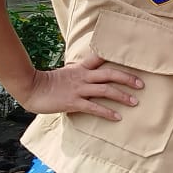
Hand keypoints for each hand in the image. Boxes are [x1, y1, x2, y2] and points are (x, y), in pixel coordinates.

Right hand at [18, 54, 143, 120]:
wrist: (30, 88)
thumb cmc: (47, 83)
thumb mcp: (65, 74)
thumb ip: (78, 74)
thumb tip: (89, 78)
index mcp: (80, 68)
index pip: (99, 57)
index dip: (115, 56)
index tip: (131, 57)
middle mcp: (82, 77)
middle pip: (110, 74)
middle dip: (127, 78)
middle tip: (141, 84)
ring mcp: (78, 89)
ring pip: (106, 90)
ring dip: (122, 96)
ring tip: (135, 102)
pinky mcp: (73, 102)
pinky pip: (94, 107)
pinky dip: (107, 112)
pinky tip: (117, 117)